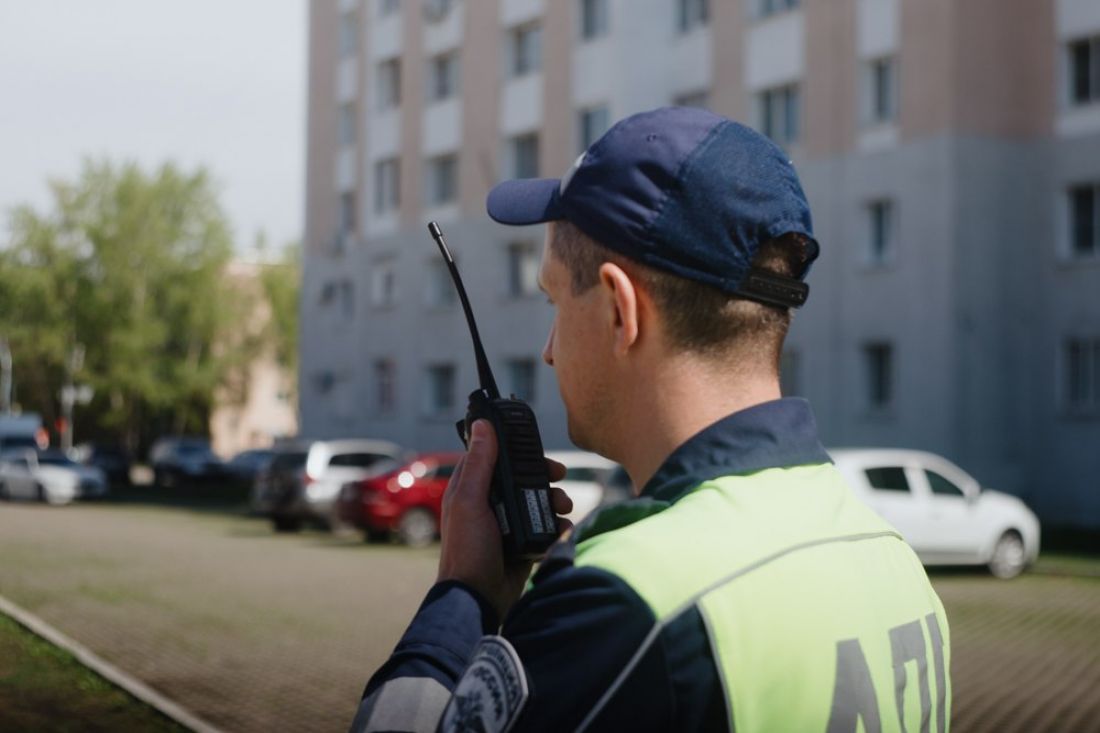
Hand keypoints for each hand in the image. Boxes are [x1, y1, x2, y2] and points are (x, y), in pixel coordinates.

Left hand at [436, 419, 571, 621]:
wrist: (478, 598)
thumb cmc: (467, 549)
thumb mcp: (470, 500)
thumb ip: (479, 463)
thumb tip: (482, 424)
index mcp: (472, 488)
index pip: (496, 456)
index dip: (516, 448)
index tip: (535, 446)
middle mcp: (489, 502)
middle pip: (523, 477)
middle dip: (544, 475)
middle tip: (559, 475)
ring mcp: (507, 523)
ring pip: (538, 500)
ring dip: (555, 500)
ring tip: (564, 507)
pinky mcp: (523, 542)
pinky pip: (546, 526)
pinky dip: (557, 526)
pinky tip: (563, 529)